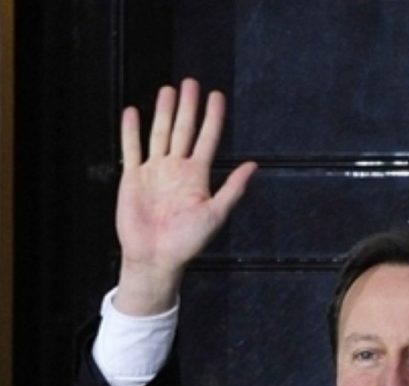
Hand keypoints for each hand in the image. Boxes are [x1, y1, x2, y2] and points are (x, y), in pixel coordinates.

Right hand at [114, 78, 257, 314]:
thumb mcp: (216, 214)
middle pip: (184, 130)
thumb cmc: (188, 241)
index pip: (207, 139)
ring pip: (160, 134)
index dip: (212, 117)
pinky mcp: (133, 178)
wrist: (156, 257)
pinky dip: (131, 131)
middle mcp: (177, 169)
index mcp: (197, 176)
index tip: (217, 96)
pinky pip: (132, 149)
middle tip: (191, 82)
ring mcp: (155, 172)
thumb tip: (253, 165)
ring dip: (164, 112)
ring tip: (168, 90)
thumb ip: (233, 188)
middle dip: (188, 106)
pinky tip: (133, 112)